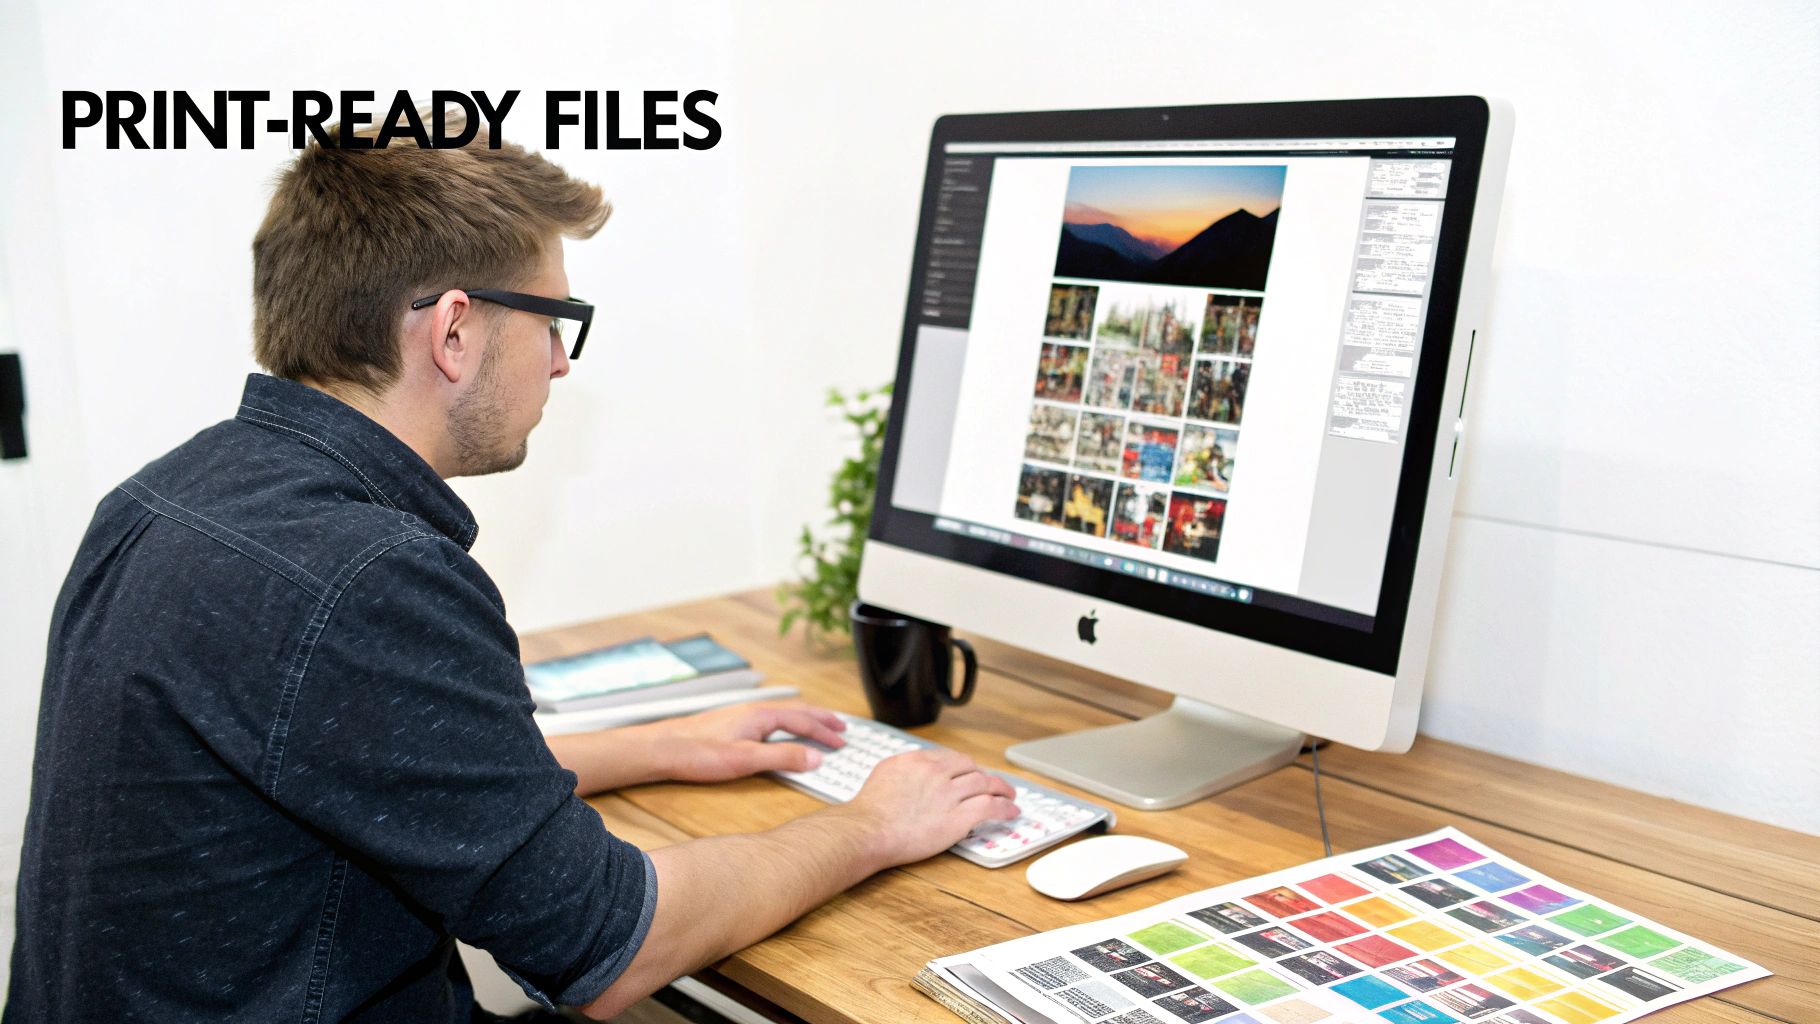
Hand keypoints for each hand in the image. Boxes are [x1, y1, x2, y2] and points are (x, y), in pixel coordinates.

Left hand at [638, 702, 847, 783]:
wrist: (662, 749)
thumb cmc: (698, 752)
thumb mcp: (746, 759)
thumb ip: (783, 758)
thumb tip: (816, 757)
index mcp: (761, 715)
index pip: (803, 721)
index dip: (825, 732)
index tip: (842, 742)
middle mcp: (753, 711)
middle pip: (796, 711)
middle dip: (821, 719)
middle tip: (841, 726)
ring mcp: (741, 717)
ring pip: (782, 715)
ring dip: (804, 721)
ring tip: (817, 727)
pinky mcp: (731, 726)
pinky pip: (769, 721)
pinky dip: (786, 726)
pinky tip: (780, 735)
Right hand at [842, 748, 1019, 865]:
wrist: (868, 831)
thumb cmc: (869, 811)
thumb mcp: (884, 774)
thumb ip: (904, 768)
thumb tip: (914, 770)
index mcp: (918, 760)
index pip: (950, 757)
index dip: (964, 767)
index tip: (969, 774)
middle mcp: (936, 772)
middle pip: (970, 768)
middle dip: (983, 776)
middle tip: (990, 785)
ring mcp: (949, 793)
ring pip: (986, 784)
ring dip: (1002, 789)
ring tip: (1010, 795)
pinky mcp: (959, 817)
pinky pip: (990, 806)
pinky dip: (1005, 807)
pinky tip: (1011, 811)